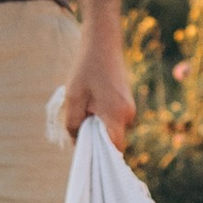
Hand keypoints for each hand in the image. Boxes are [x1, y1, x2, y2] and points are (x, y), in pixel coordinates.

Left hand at [62, 26, 135, 148]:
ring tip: (81, 115)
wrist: (103, 42)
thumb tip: (76, 142)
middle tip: (76, 135)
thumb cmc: (86, 68)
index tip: (88, 160)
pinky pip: (114, 119)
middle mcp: (128, 114)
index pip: (114, 149)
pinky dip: (102, 118)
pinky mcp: (125, 101)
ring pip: (112, 128)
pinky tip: (88, 107)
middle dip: (96, 141)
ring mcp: (129, 107)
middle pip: (112, 140)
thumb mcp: (73, 97)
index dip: (102, 157)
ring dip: (97, 128)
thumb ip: (73, 124)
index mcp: (117, 115)